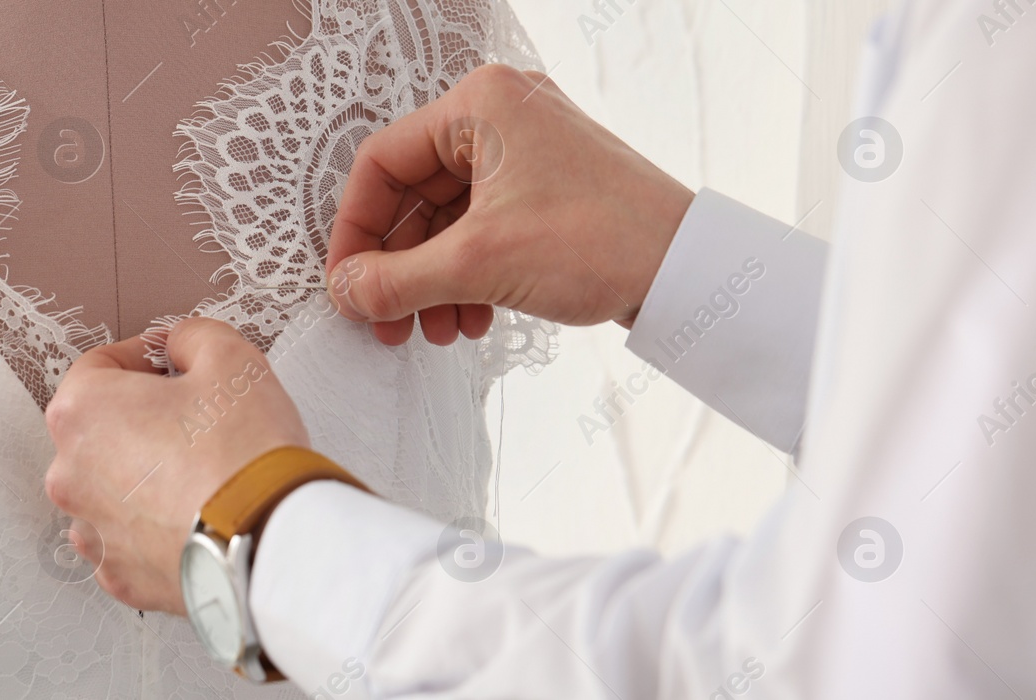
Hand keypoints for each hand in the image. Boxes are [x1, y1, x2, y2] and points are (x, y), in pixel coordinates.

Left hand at [43, 318, 309, 614]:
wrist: (268, 543)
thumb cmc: (243, 455)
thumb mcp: (230, 358)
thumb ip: (193, 336)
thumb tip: (181, 346)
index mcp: (82, 412)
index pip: (99, 366)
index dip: (143, 357)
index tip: (172, 365)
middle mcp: (71, 475)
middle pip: (102, 430)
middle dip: (143, 418)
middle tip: (196, 419)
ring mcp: (93, 532)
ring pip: (112, 489)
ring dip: (146, 476)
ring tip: (201, 472)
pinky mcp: (121, 577)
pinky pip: (131, 539)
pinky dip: (156, 526)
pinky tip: (196, 514)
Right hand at [326, 63, 694, 343]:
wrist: (690, 269)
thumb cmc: (601, 240)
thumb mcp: (479, 264)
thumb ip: (396, 279)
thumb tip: (345, 291)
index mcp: (480, 103)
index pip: (382, 162)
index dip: (355, 230)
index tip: (347, 283)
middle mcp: (501, 114)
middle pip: (413, 194)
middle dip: (399, 268)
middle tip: (387, 322)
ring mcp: (526, 150)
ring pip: (446, 219)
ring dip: (432, 280)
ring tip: (436, 330)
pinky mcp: (545, 187)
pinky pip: (480, 228)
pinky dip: (466, 275)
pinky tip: (471, 319)